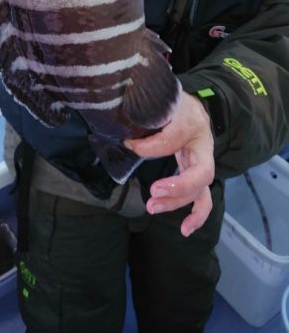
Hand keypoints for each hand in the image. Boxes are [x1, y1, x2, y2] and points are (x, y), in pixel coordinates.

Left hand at [124, 93, 214, 236]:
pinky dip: (196, 215)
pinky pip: (203, 198)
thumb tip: (129, 143)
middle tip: (153, 193)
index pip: (174, 138)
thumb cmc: (171, 102)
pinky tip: (185, 229)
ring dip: (177, 202)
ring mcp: (203, 161)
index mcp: (193, 122)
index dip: (152, 147)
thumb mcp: (159, 102)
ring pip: (200, 190)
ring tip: (152, 207)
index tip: (130, 145)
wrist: (187, 106)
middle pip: (200, 173)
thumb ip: (145, 117)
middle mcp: (204, 145)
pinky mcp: (198, 174)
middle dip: (177, 187)